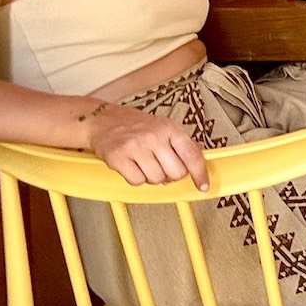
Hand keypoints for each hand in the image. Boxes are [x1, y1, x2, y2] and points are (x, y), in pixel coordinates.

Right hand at [86, 103, 209, 189]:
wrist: (103, 120)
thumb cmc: (135, 125)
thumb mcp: (163, 127)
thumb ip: (182, 143)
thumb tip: (200, 155)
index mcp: (169, 128)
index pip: (192, 154)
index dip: (200, 173)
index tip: (203, 185)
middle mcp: (154, 136)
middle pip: (176, 172)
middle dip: (171, 175)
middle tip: (162, 167)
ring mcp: (135, 146)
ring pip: (157, 179)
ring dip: (152, 177)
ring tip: (145, 164)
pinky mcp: (118, 157)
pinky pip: (137, 181)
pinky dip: (136, 178)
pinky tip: (133, 166)